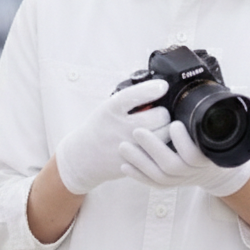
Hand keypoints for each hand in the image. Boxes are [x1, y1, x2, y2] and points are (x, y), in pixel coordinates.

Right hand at [54, 79, 170, 194]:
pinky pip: (161, 152)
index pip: (135, 95)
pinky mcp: (136, 162)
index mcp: (111, 109)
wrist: (83, 157)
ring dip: (167, 129)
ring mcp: (129, 146)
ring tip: (159, 129)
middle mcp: (120, 127)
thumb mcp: (108, 108)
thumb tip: (161, 89)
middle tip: (159, 115)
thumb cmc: (100, 128)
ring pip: (165, 134)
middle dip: (163, 113)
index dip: (152, 89)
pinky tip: (157, 144)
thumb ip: (130, 100)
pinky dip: (163, 146)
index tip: (163, 86)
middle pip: (160, 116)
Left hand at [118, 121, 249, 197]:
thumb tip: (204, 92)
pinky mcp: (170, 185)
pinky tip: (124, 165)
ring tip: (123, 146)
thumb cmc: (207, 141)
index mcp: (207, 154)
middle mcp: (195, 170)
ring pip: (160, 176)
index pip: (196, 153)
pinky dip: (138, 175)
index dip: (183, 141)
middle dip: (154, 148)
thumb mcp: (210, 128)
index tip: (173, 124)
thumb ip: (202, 115)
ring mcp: (181, 179)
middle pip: (173, 164)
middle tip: (137, 131)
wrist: (212, 170)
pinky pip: (153, 183)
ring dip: (140, 161)